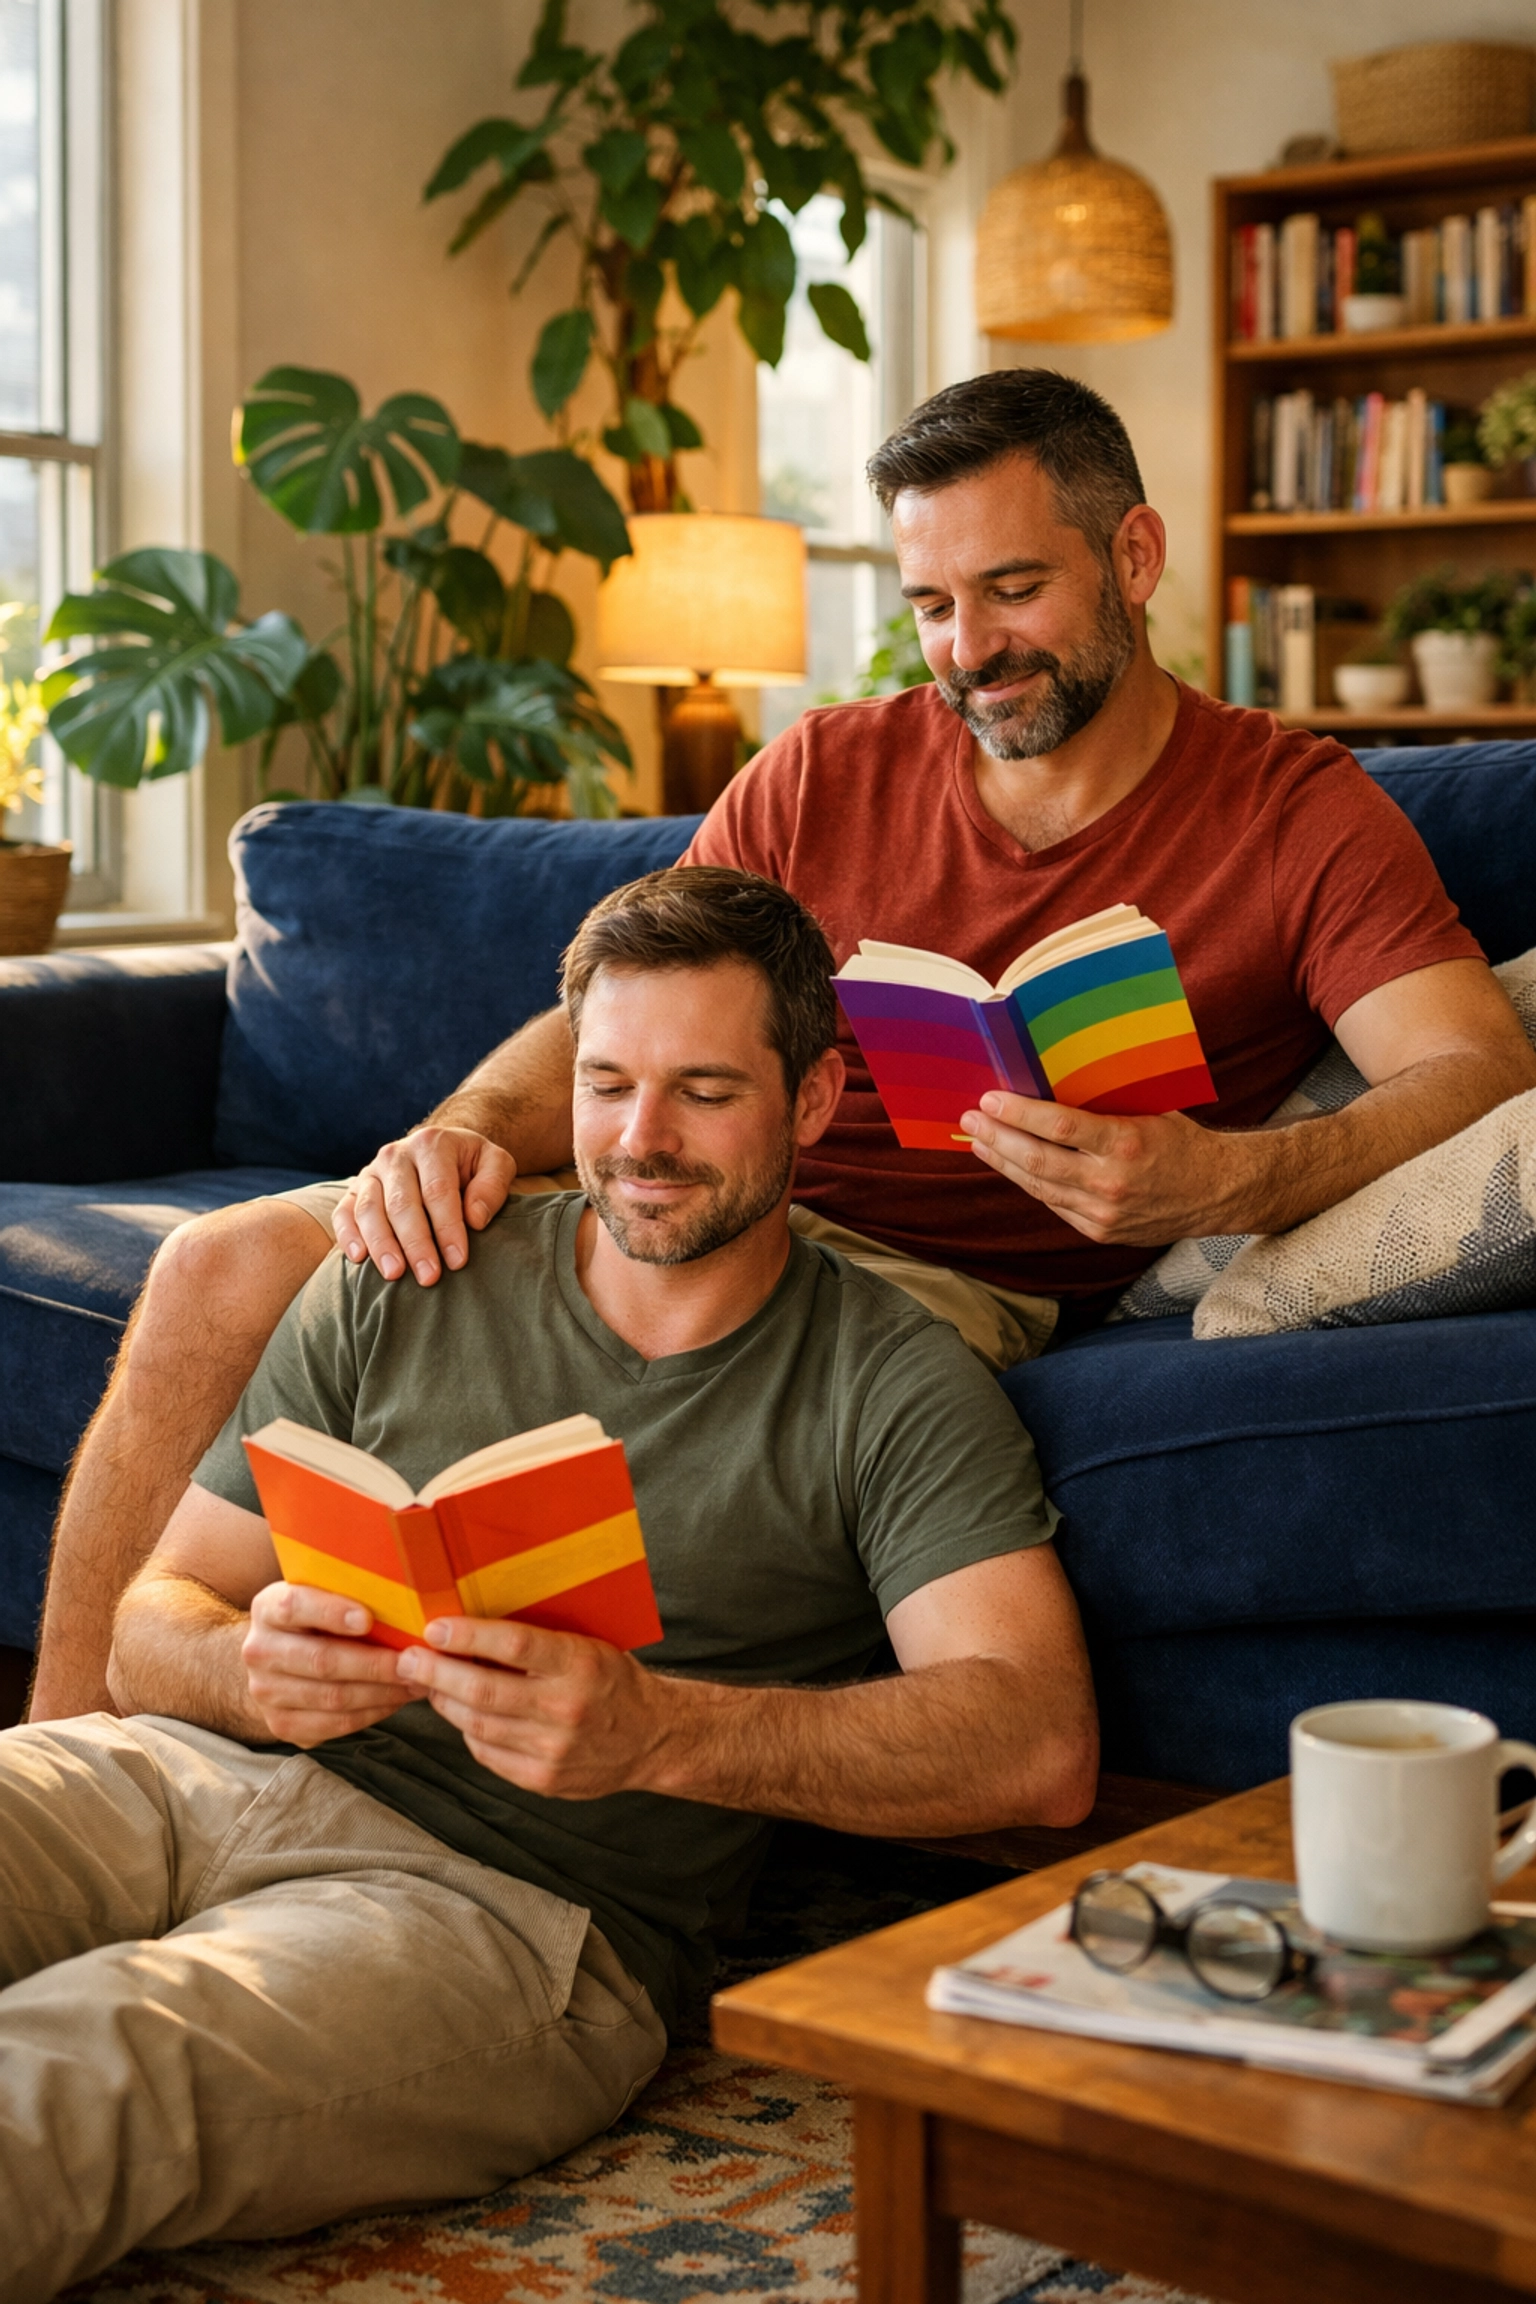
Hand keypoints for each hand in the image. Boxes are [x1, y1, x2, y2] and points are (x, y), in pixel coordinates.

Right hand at [242, 1583, 415, 1745]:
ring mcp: (266, 1692)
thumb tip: (402, 1598)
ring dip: (381, 1693)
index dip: (331, 1612)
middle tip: (413, 1662)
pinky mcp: (280, 1724)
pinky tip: (394, 1701)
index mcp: (268, 1608)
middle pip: (321, 1660)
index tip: (367, 1619)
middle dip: (375, 1664)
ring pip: (332, 1697)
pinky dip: (371, 1714)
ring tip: (414, 1682)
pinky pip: (334, 1724)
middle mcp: (259, 1651)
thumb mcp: (319, 1594)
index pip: (294, 1606)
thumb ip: (346, 1592)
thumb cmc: (315, 1618)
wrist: (277, 1658)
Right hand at [333, 1125, 515, 1283]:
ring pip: (369, 1209)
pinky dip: (348, 1235)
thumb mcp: (495, 1163)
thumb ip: (492, 1185)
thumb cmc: (470, 1165)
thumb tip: (475, 1218)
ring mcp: (371, 1172)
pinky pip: (343, 1213)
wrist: (438, 1151)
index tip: (458, 1260)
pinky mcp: (353, 1190)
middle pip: (402, 1203)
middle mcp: (396, 1155)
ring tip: (395, 1274)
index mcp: (432, 1144)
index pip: (438, 1190)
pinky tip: (359, 1258)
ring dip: (382, 1244)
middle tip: (429, 1277)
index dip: (447, 1227)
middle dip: (416, 1243)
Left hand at [397, 1617, 667, 1797]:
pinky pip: (487, 1753)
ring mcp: (552, 1750)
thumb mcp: (586, 1646)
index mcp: (579, 1664)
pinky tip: (462, 1714)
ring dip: (444, 1701)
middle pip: (483, 1690)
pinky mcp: (542, 1780)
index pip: (514, 1644)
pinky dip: (468, 1731)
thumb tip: (472, 1625)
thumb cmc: (611, 1681)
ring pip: (477, 1724)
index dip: (468, 1635)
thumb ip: (538, 1641)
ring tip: (428, 1684)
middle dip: (436, 1672)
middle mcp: (565, 1708)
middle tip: (409, 1658)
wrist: (651, 1738)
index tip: (434, 1627)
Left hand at [960, 1092, 1255, 1244]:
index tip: (989, 1099)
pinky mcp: (1100, 1230)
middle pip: (1037, 1160)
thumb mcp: (1150, 1109)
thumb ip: (1105, 1100)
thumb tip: (1051, 1075)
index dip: (1018, 1113)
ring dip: (1003, 1162)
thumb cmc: (1181, 1140)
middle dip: (996, 1138)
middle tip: (970, 1119)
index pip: (1059, 1126)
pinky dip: (1029, 1183)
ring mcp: (1104, 1212)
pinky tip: (1011, 1166)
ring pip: (1039, 1187)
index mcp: (1126, 1142)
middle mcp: (1111, 1182)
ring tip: (979, 1142)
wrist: (1218, 1192)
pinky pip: (1054, 1204)